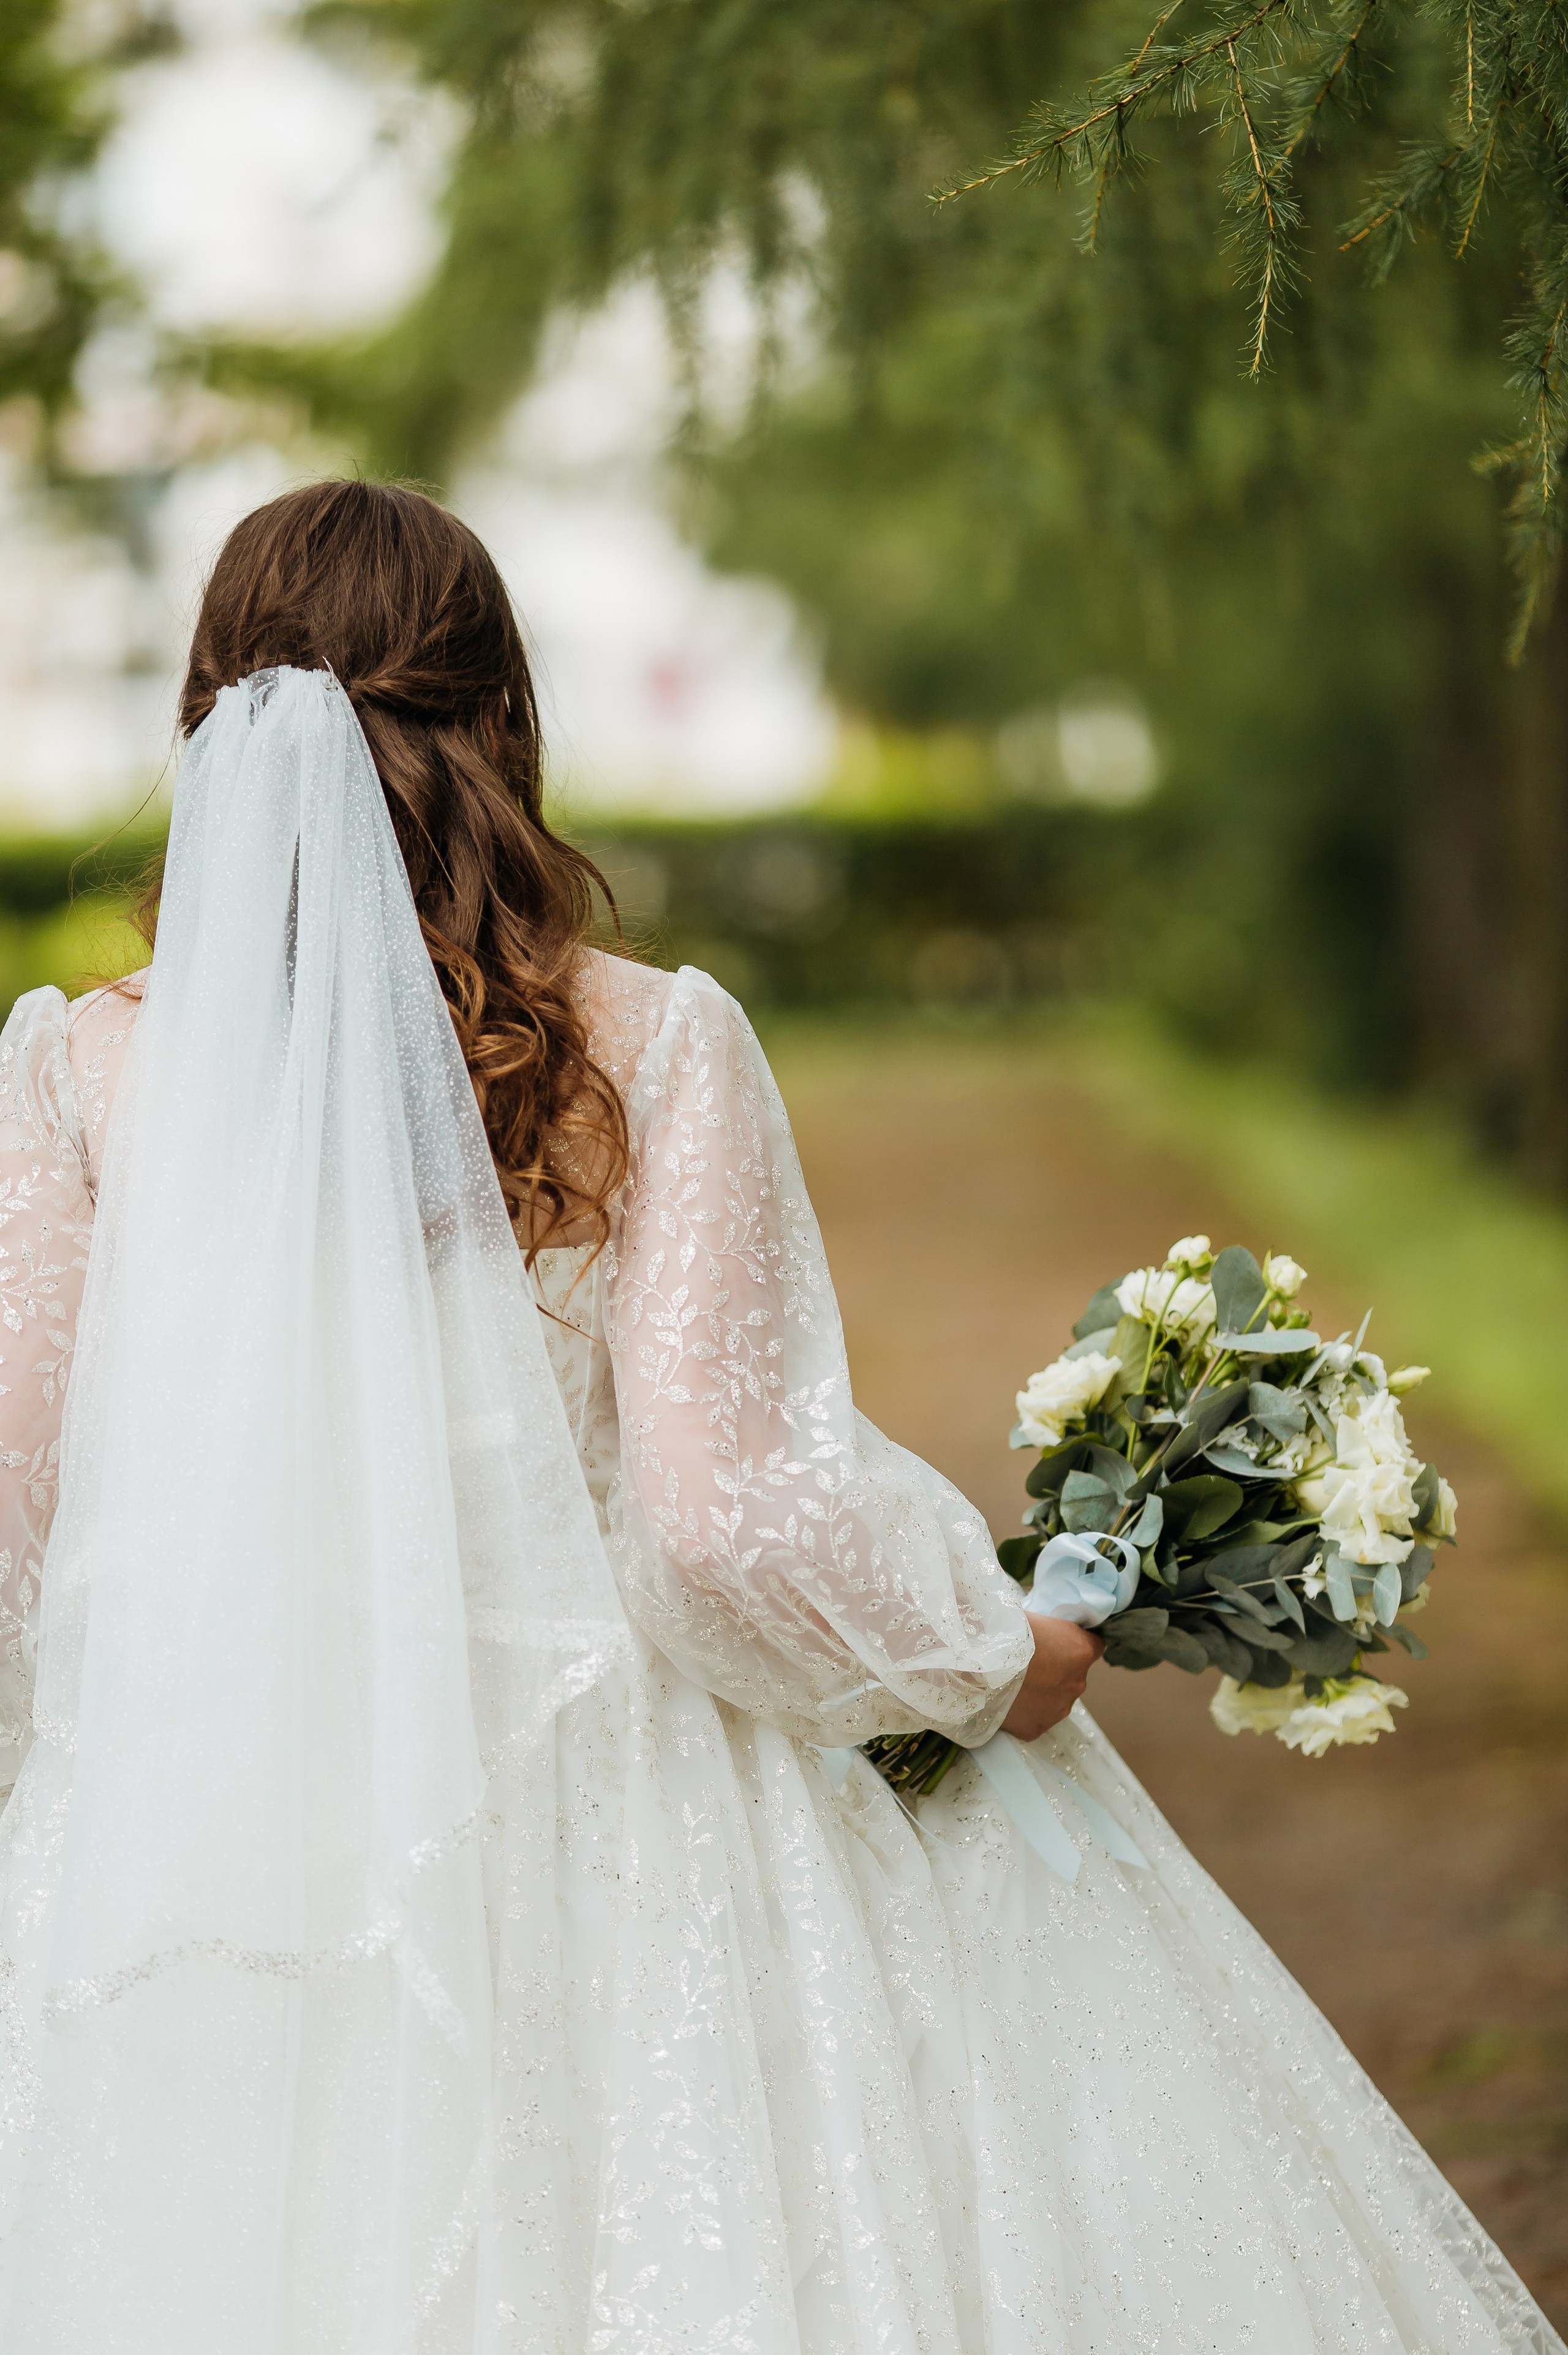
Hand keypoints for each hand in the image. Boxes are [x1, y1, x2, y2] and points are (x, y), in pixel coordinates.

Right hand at [999, 1615, 1104, 1741]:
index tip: (1061, 1641)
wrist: (977, 1663)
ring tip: (1015, 1682)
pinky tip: (1007, 1699)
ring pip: (1055, 1699)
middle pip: (1073, 1676)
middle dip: (1056, 1670)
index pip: (1094, 1646)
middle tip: (1029, 1662)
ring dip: (1041, 1692)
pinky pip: (1035, 1718)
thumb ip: (1052, 1632)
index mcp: (1081, 1652)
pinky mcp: (1036, 1728)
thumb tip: (1049, 1633)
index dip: (1076, 1643)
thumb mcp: (1037, 1620)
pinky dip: (1025, 1711)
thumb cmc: (1005, 1632)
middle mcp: (1076, 1684)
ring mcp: (1057, 1710)